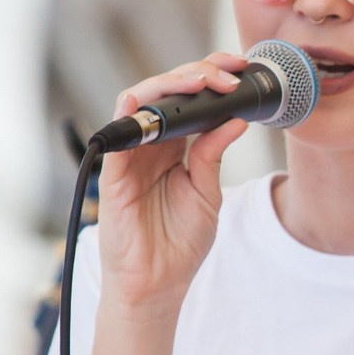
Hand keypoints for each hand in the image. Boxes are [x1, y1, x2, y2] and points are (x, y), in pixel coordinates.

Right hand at [95, 53, 254, 312]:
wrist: (159, 283)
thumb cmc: (180, 243)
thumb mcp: (207, 193)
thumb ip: (213, 155)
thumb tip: (234, 118)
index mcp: (174, 149)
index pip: (189, 102)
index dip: (211, 81)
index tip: (240, 71)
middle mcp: (151, 146)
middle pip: (167, 93)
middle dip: (198, 74)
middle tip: (227, 71)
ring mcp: (130, 156)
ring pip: (141, 102)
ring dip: (170, 84)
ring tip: (201, 80)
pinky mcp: (113, 173)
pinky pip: (115, 133)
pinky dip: (129, 112)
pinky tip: (148, 100)